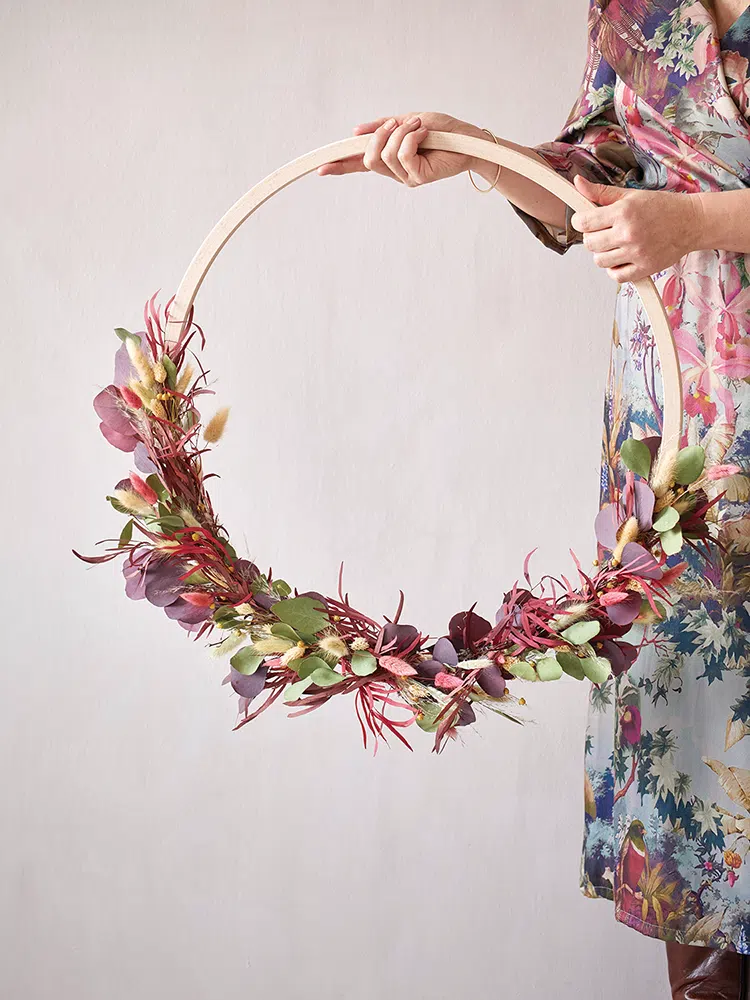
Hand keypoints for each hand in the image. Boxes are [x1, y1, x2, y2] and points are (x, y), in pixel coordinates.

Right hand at [317, 112, 484, 186]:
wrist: (467, 139)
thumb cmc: (442, 131)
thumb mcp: (407, 121)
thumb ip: (382, 127)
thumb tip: (355, 132)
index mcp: (389, 159)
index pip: (359, 164)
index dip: (340, 165)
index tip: (320, 167)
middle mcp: (395, 172)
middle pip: (367, 159)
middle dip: (378, 135)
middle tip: (398, 123)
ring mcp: (406, 177)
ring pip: (385, 155)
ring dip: (400, 132)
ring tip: (419, 126)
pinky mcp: (419, 178)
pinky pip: (403, 154)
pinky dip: (411, 137)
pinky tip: (424, 132)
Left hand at [570, 175, 701, 282]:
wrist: (690, 222)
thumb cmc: (661, 207)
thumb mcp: (631, 195)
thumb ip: (601, 192)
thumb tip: (577, 183)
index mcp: (623, 212)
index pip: (584, 223)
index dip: (580, 222)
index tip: (584, 221)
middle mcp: (628, 233)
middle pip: (590, 243)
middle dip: (593, 237)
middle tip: (604, 231)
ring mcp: (636, 253)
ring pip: (600, 261)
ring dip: (603, 254)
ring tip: (615, 244)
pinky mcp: (644, 268)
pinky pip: (616, 276)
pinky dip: (615, 269)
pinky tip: (622, 258)